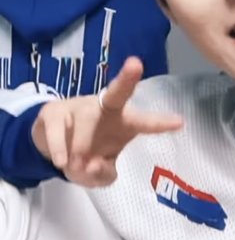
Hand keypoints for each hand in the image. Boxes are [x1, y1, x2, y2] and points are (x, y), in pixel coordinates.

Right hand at [32, 57, 182, 186]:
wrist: (49, 141)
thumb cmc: (87, 150)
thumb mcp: (97, 173)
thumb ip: (101, 175)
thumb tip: (92, 166)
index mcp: (122, 122)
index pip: (144, 122)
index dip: (160, 123)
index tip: (180, 122)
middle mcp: (103, 109)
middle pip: (117, 92)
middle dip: (127, 79)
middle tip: (135, 64)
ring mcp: (78, 107)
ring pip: (85, 118)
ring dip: (81, 145)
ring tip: (76, 165)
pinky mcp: (54, 113)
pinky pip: (58, 129)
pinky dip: (60, 147)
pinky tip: (61, 161)